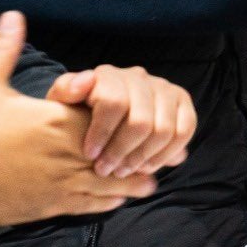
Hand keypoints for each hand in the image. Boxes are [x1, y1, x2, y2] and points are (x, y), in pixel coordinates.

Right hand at [0, 12, 157, 235]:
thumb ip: (5, 51)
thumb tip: (14, 16)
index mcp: (62, 121)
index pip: (109, 113)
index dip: (126, 115)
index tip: (143, 113)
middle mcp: (72, 152)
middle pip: (120, 148)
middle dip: (139, 150)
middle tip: (159, 151)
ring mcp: (64, 182)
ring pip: (112, 182)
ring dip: (132, 180)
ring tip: (149, 180)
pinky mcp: (53, 205)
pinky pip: (92, 205)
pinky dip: (109, 202)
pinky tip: (118, 200)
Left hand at [46, 65, 195, 178]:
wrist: (98, 111)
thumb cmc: (77, 112)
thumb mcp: (62, 102)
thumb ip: (66, 90)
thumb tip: (84, 83)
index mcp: (109, 75)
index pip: (113, 102)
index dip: (102, 133)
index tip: (89, 155)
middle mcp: (140, 77)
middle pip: (140, 121)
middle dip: (122, 152)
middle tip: (106, 170)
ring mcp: (164, 88)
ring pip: (163, 129)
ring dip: (143, 157)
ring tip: (125, 171)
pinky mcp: (182, 102)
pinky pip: (184, 131)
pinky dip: (167, 154)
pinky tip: (147, 166)